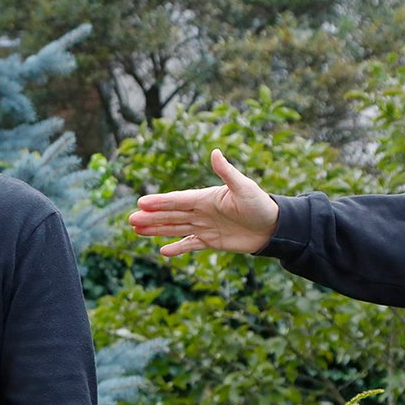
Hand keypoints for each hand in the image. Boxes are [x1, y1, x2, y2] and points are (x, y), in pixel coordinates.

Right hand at [128, 149, 279, 256]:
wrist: (274, 227)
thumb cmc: (261, 204)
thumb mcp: (244, 187)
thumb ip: (227, 172)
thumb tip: (215, 152)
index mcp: (206, 198)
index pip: (177, 200)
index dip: (159, 202)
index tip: (141, 203)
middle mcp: (202, 212)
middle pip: (171, 215)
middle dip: (151, 218)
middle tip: (130, 220)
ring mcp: (205, 227)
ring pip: (175, 228)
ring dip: (157, 230)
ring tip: (137, 231)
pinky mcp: (212, 242)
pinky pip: (190, 244)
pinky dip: (178, 248)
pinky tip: (163, 251)